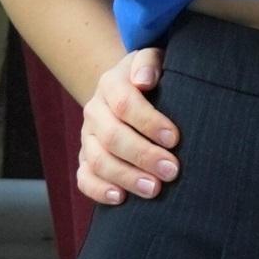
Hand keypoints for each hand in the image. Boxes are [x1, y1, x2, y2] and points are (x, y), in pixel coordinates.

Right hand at [75, 48, 181, 206]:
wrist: (128, 89)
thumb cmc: (150, 77)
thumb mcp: (152, 59)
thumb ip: (149, 63)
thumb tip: (144, 80)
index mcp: (110, 84)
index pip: (125, 104)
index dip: (149, 122)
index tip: (174, 138)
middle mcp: (95, 111)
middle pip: (113, 137)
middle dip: (143, 156)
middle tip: (172, 170)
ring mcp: (87, 137)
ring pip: (98, 161)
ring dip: (127, 177)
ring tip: (154, 189)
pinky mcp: (85, 158)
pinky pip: (84, 178)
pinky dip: (99, 190)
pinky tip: (120, 198)